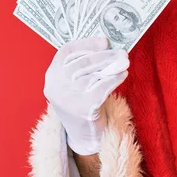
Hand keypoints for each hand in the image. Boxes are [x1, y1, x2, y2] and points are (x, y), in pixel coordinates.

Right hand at [43, 37, 128, 154]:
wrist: (84, 135)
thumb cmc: (85, 101)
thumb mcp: (77, 82)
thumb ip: (86, 65)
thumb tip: (108, 45)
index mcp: (52, 76)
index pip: (66, 52)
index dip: (86, 44)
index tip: (105, 41)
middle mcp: (55, 87)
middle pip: (81, 63)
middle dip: (105, 56)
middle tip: (122, 53)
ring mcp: (67, 99)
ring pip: (92, 75)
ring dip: (112, 67)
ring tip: (124, 62)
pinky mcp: (83, 109)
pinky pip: (102, 88)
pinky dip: (115, 79)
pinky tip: (123, 74)